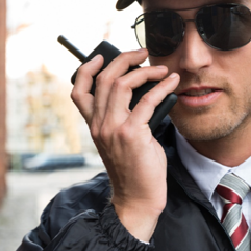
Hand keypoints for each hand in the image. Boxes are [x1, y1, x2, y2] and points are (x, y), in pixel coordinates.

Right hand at [71, 49, 179, 240]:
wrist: (138, 198)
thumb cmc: (135, 168)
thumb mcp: (122, 138)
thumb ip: (125, 115)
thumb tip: (143, 90)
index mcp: (94, 125)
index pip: (78, 91)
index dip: (87, 69)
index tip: (101, 55)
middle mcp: (99, 124)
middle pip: (104, 79)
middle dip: (124, 59)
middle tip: (142, 53)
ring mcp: (113, 128)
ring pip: (121, 84)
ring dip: (144, 70)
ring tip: (160, 67)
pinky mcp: (132, 134)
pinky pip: (147, 100)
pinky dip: (162, 86)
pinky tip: (172, 82)